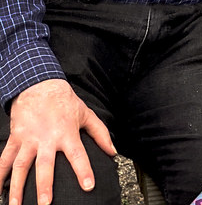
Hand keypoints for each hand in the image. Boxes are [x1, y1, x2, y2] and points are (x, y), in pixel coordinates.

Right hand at [0, 79, 115, 204]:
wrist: (39, 86)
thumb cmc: (65, 102)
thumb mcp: (86, 114)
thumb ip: (101, 134)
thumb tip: (113, 152)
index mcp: (66, 133)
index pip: (78, 155)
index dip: (83, 171)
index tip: (88, 187)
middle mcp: (46, 139)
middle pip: (44, 165)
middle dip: (44, 185)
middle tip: (45, 204)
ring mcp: (28, 140)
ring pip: (20, 166)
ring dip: (17, 187)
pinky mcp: (14, 139)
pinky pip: (3, 160)